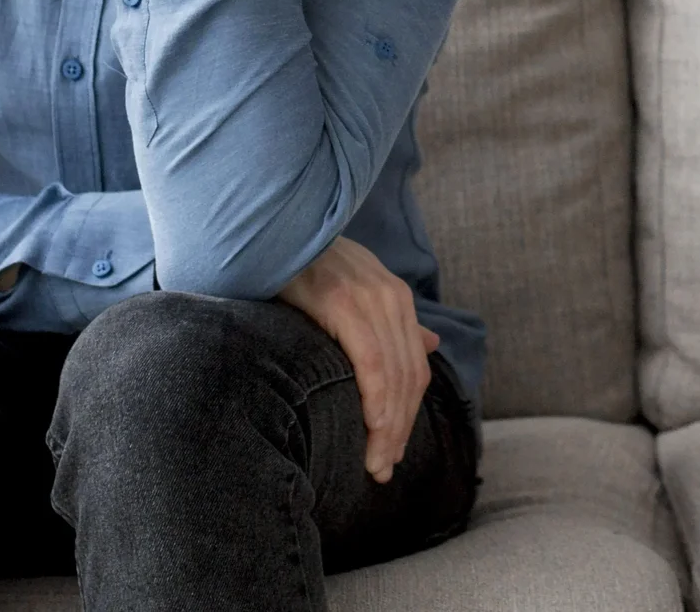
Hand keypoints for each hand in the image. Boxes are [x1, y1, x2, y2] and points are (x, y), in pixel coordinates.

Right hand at [277, 236, 437, 481]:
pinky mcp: (345, 302)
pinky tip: (371, 427)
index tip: (391, 452)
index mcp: (395, 299)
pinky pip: (372, 361)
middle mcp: (391, 299)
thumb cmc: (302, 266)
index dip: (407, 415)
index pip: (413, 369)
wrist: (270, 230)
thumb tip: (429, 344)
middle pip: (409, 378)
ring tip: (375, 463)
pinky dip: (377, 398)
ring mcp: (371, 299)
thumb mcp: (351, 291)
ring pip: (395, 376)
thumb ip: (389, 322)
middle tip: (383, 470)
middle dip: (399, 430)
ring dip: (388, 427)